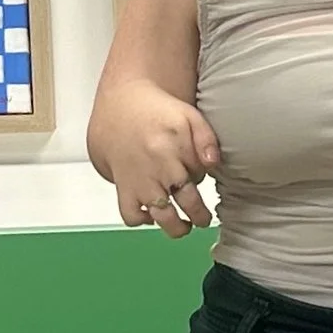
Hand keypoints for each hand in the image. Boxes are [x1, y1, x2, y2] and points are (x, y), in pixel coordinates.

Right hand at [90, 78, 218, 235]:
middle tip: (202, 219)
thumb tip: (213, 164)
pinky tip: (152, 214)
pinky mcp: (122, 186)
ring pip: (161, 215)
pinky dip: (142, 219)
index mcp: (174, 146)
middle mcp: (157, 166)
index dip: (205, 180)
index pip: (201, 176)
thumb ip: (206, 138)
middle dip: (199, 216)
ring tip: (182, 225)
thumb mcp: (188, 115)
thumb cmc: (156, 112)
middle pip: (187, 201)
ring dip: (175, 227)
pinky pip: (131, 214)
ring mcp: (139, 179)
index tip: (206, 185)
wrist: (119, 105)